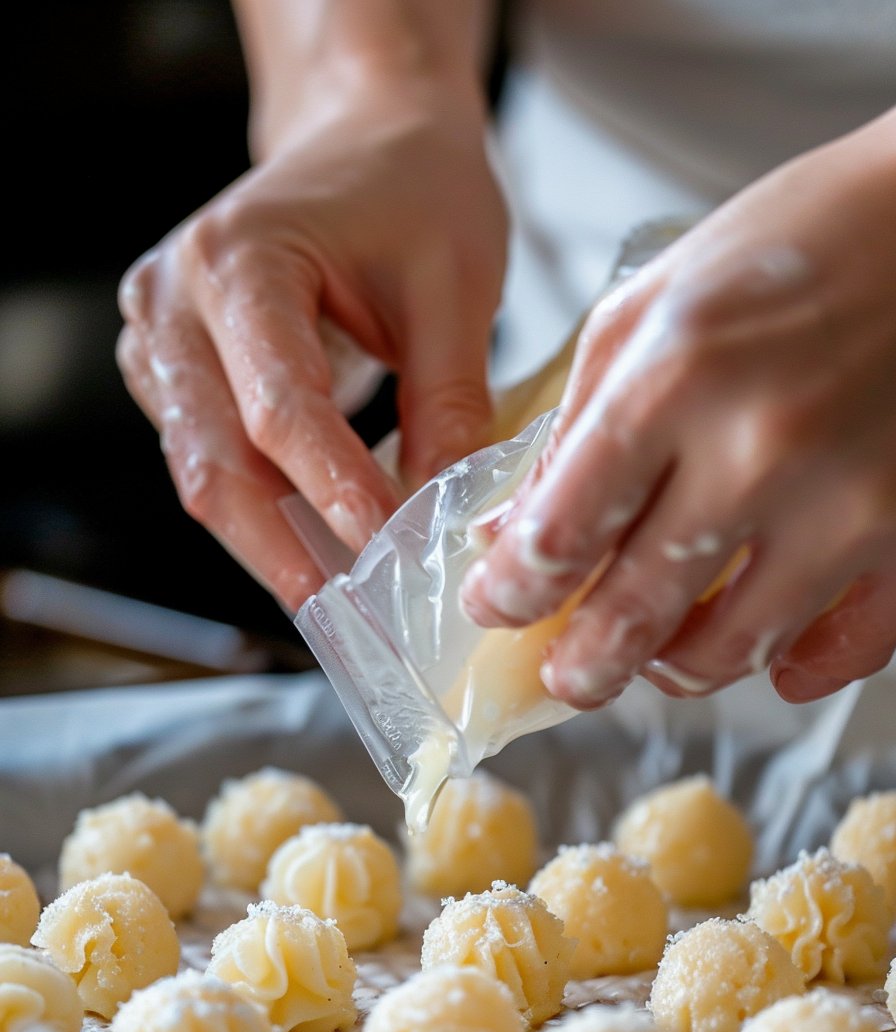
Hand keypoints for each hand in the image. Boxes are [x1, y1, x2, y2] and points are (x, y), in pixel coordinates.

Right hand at [117, 91, 505, 611]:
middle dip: (284, 552)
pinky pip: (210, 459)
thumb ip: (447, 409)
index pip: (282, 407)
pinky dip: (263, 511)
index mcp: (240, 261)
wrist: (364, 136)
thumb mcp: (454, 288)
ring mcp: (161, 337)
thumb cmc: (411, 188)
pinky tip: (316, 548)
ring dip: (270, 544)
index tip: (389, 559)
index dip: (335, 493)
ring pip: (204, 474)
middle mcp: (176, 301)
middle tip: (349, 624)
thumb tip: (443, 525)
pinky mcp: (173, 368)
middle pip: (216, 463)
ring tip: (341, 602)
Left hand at [461, 112, 895, 705]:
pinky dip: (799, 667)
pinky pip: (849, 648)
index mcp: (673, 379)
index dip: (512, 591)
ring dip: (679, 668)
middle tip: (568, 677)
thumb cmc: (795, 244)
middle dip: (583, 666)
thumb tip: (514, 529)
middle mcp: (759, 450)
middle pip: (637, 613)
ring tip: (658, 656)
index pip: (561, 534)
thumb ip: (574, 425)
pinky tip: (774, 660)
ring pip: (736, 650)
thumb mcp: (648, 308)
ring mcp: (846, 501)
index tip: (497, 605)